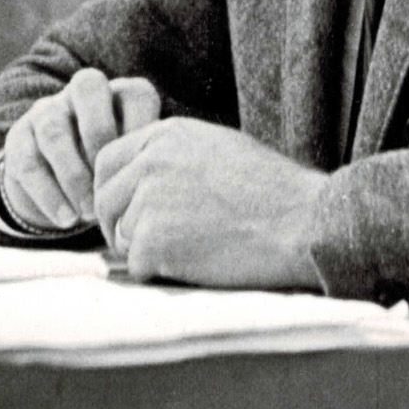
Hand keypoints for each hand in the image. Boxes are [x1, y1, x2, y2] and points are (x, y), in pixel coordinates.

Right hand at [0, 69, 162, 230]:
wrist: (63, 188)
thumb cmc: (115, 176)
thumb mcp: (134, 166)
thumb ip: (147, 164)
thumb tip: (165, 187)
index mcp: (120, 93)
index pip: (136, 93)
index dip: (144, 129)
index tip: (146, 170)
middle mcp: (81, 93)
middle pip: (87, 87)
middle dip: (101, 136)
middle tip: (110, 181)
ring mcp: (46, 111)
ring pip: (54, 130)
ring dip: (73, 176)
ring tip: (90, 213)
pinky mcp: (18, 138)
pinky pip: (28, 162)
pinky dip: (49, 195)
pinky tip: (68, 219)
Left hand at [92, 118, 326, 287]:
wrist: (303, 222)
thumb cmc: (275, 192)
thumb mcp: (220, 150)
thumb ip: (176, 157)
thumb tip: (145, 182)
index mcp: (167, 135)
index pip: (107, 160)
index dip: (113, 191)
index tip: (126, 212)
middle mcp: (151, 162)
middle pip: (105, 201)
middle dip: (119, 225)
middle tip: (147, 245)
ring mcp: (149, 200)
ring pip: (121, 236)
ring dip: (146, 251)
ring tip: (192, 251)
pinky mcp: (154, 240)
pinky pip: (137, 266)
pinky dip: (162, 273)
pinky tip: (198, 264)